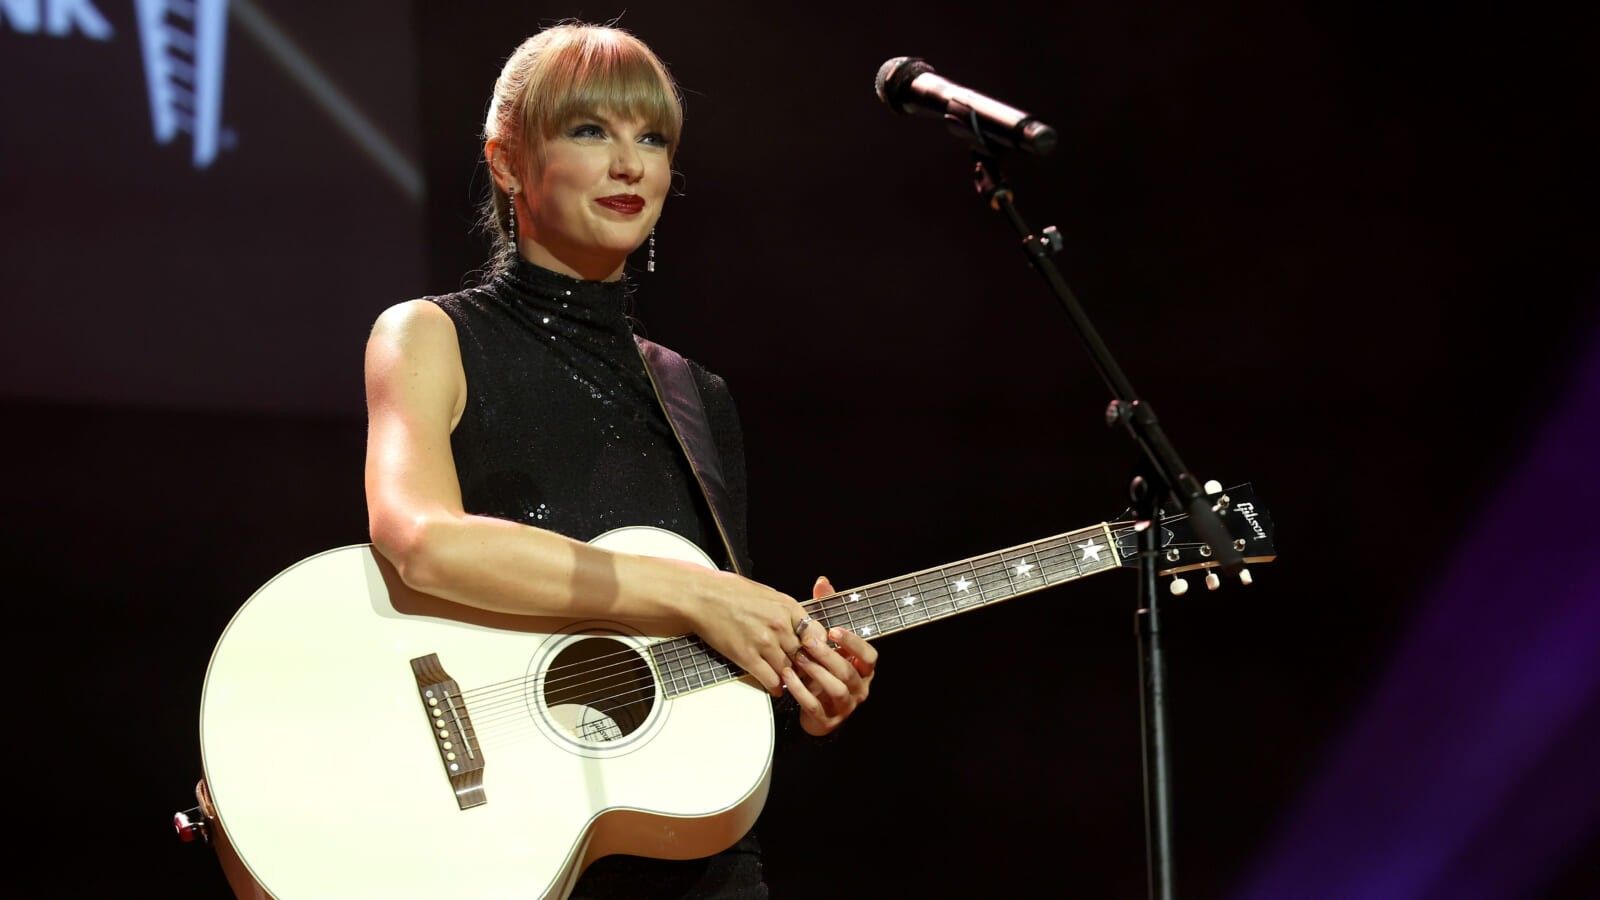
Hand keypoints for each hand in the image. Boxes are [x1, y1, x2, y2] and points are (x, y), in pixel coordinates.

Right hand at [685, 568, 815, 697]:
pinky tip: (775, 687)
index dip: (817, 648)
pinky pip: (770, 679)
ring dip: (789, 678)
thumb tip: (798, 626)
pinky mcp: (747, 657)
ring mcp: (764, 643)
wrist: (702, 597)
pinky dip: (775, 687)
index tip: (814, 654)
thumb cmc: (730, 591)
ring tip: (788, 681)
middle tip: (804, 673)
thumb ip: (785, 611)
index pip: (816, 634)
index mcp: (787, 607)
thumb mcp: (767, 594)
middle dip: (804, 666)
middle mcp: (780, 626)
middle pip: (803, 655)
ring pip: (788, 670)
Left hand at [784, 576, 878, 735]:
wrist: (813, 708)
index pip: (869, 656)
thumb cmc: (821, 669)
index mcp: (863, 669)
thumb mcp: (825, 640)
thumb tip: (822, 582)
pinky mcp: (828, 720)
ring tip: (798, 660)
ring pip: (836, 689)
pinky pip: (816, 706)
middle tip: (808, 643)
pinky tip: (789, 678)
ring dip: (816, 673)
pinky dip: (802, 692)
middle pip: (848, 672)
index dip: (853, 643)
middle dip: (828, 656)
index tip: (834, 631)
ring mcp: (845, 706)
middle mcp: (859, 688)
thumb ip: (827, 611)